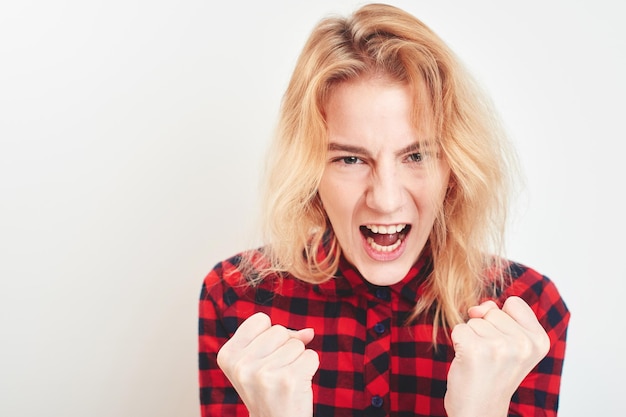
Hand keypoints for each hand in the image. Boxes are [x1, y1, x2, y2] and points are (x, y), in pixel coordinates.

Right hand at [216, 312, 319, 416]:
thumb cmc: (268, 392)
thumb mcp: (259, 363)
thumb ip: (280, 339)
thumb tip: (309, 332)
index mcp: (227, 355)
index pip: (260, 320)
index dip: (269, 336)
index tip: (264, 358)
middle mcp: (241, 364)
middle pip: (279, 330)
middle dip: (285, 347)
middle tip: (276, 373)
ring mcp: (263, 373)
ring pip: (297, 343)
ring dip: (297, 359)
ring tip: (285, 381)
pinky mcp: (287, 380)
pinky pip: (311, 356)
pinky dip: (310, 368)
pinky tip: (296, 385)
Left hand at [444, 296, 549, 416]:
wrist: (480, 411)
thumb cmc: (492, 376)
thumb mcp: (509, 344)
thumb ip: (500, 316)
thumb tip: (478, 308)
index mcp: (539, 340)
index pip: (514, 303)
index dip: (502, 320)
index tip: (504, 346)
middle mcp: (524, 343)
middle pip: (491, 311)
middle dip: (485, 330)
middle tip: (490, 358)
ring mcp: (501, 347)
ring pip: (474, 320)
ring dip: (471, 338)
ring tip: (481, 362)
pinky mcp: (476, 350)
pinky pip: (459, 329)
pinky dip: (458, 343)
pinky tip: (468, 362)